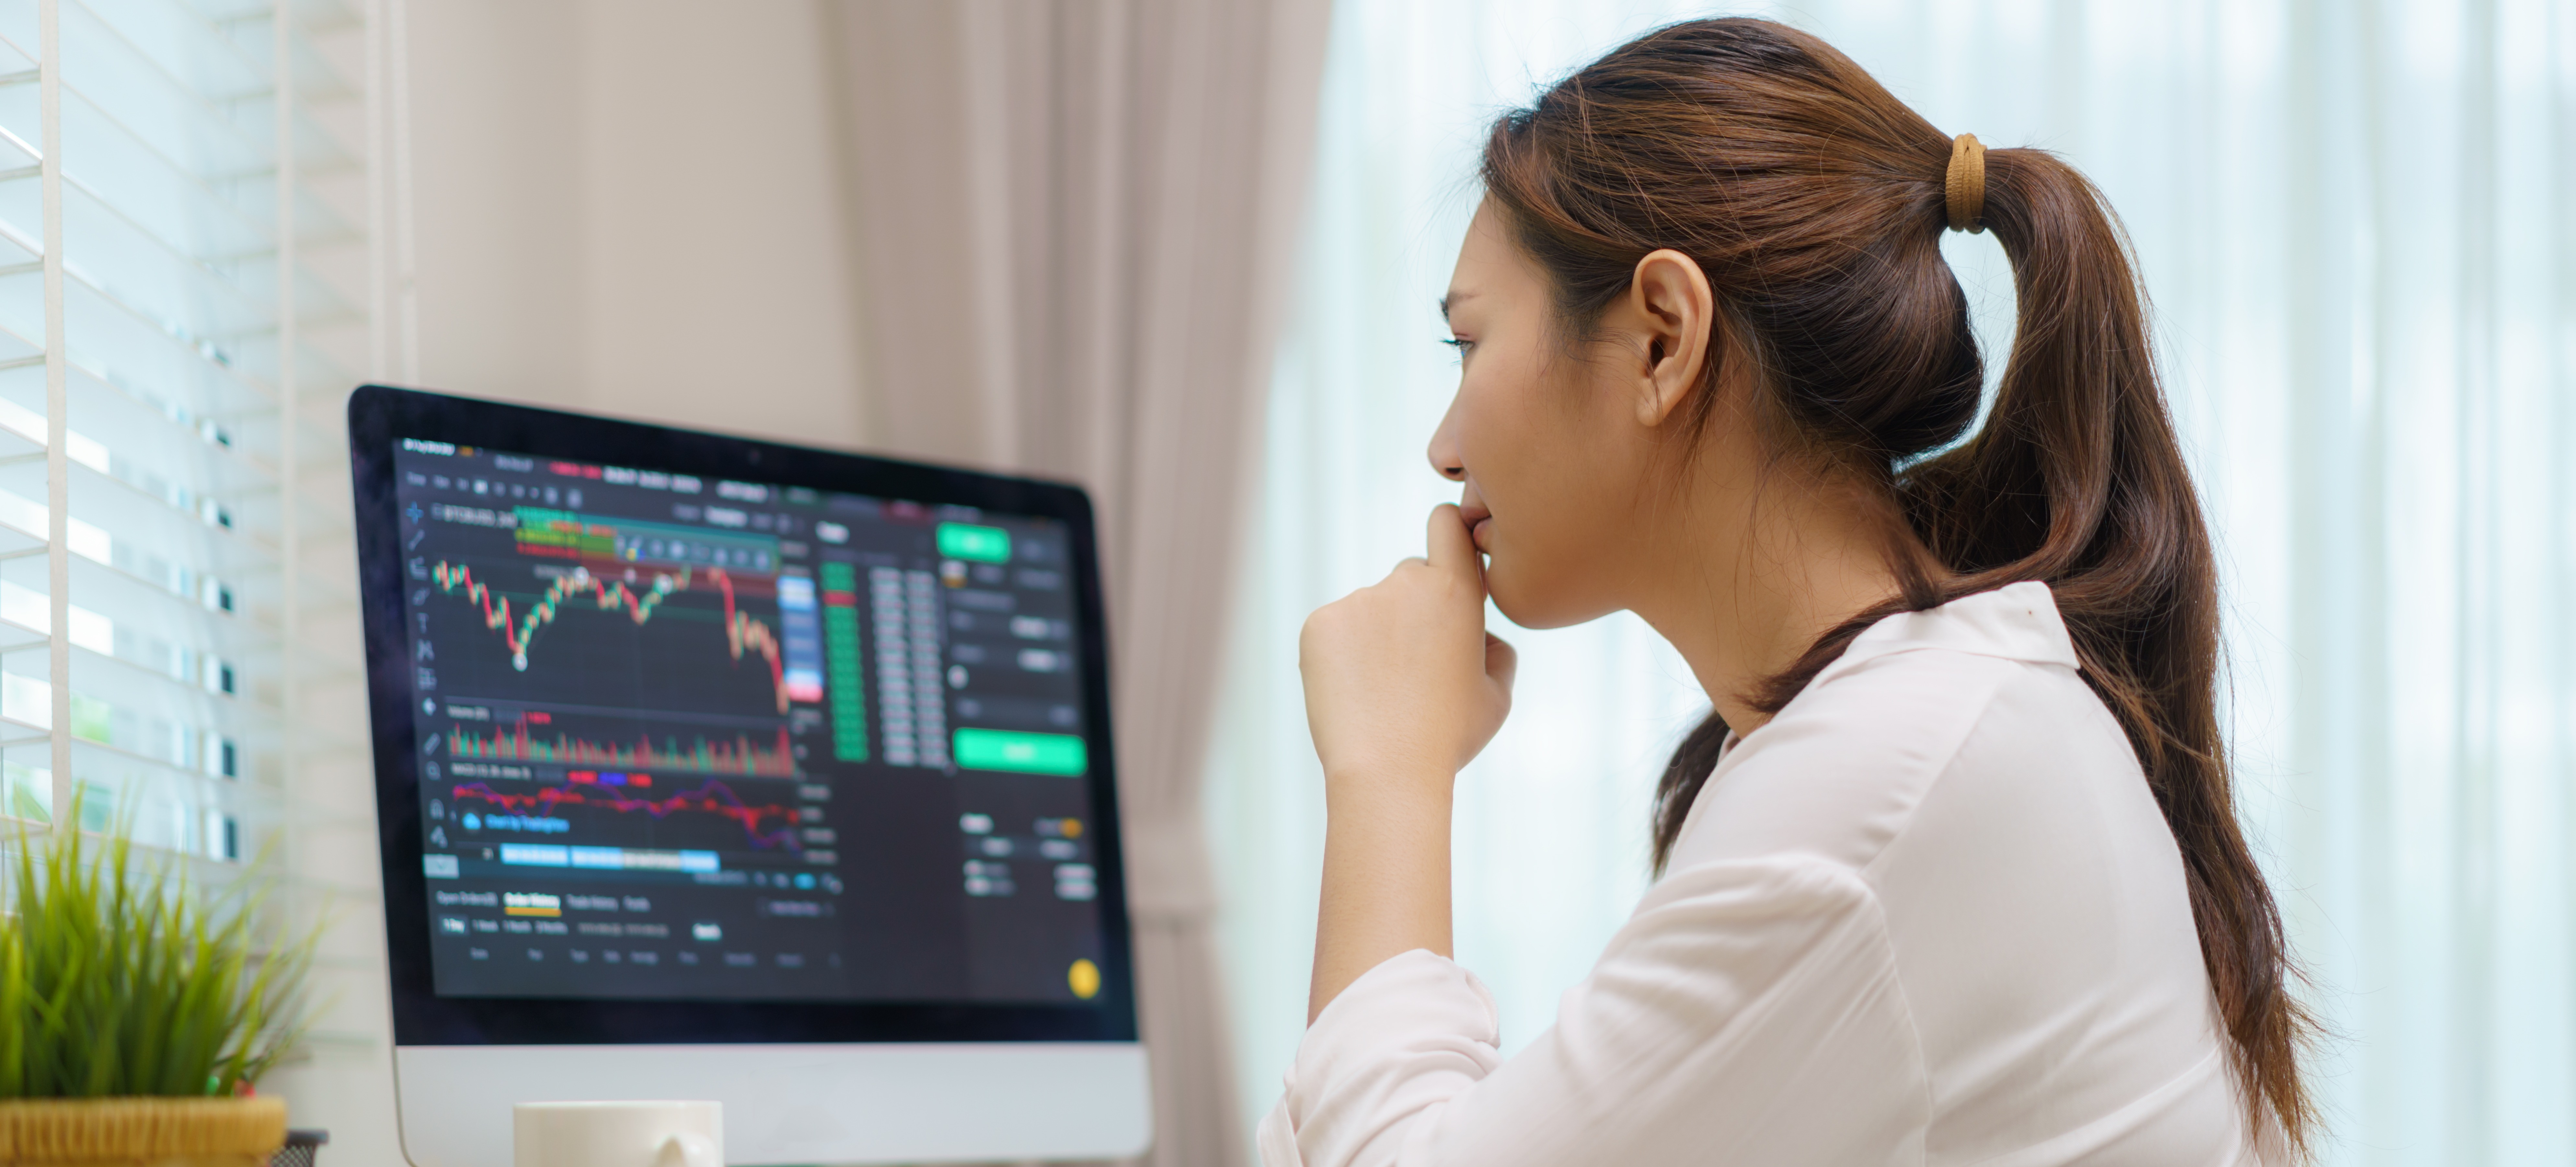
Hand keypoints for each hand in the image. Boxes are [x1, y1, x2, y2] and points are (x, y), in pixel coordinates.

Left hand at [1299, 504, 1517, 791]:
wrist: (1385, 772)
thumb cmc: (1448, 737)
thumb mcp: (1497, 696)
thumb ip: (1497, 650)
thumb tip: (1481, 634)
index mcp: (1456, 591)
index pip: (1448, 523)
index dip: (1449, 531)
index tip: (1449, 551)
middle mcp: (1405, 584)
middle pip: (1411, 576)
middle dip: (1416, 608)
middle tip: (1416, 666)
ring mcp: (1357, 601)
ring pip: (1371, 607)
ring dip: (1377, 636)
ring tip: (1383, 692)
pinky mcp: (1319, 623)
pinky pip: (1336, 629)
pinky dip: (1343, 654)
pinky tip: (1354, 693)